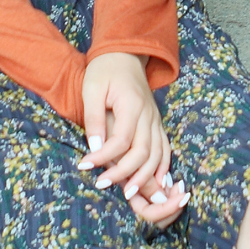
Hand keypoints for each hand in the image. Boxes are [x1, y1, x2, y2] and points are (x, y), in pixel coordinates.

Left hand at [78, 54, 188, 226]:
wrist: (125, 55)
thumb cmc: (104, 70)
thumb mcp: (92, 89)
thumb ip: (94, 118)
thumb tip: (94, 147)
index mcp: (132, 105)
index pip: (120, 140)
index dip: (103, 157)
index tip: (84, 165)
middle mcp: (149, 115)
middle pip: (142, 152)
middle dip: (123, 173)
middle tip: (102, 185)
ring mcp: (156, 120)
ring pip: (157, 155)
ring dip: (144, 177)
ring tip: (128, 193)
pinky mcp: (157, 123)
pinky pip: (165, 148)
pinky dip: (162, 167)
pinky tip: (156, 182)